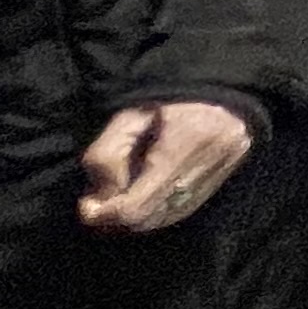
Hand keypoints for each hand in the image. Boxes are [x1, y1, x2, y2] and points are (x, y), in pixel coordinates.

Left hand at [78, 100, 255, 232]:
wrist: (219, 90)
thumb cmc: (169, 94)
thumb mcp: (128, 115)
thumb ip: (107, 155)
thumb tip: (101, 198)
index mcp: (187, 142)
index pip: (139, 204)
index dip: (106, 213)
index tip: (86, 205)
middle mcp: (208, 165)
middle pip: (150, 216)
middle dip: (116, 216)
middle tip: (97, 202)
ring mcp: (217, 177)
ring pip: (164, 219)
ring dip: (135, 216)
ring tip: (118, 196)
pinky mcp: (221, 181)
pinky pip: (179, 212)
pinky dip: (155, 212)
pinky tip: (142, 196)